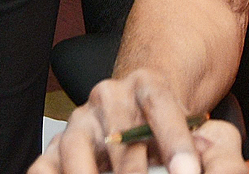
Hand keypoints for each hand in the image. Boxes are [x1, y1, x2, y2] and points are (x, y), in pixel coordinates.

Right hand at [32, 70, 243, 173]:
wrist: (134, 102)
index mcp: (147, 83)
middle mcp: (109, 97)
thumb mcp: (188, 119)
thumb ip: (197, 140)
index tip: (187, 173)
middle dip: (133, 171)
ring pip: (76, 147)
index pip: (160, 106)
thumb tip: (205, 165)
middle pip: (118, 135)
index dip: (174, 141)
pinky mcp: (58, 144)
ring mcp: (80, 119)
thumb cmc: (164, 120)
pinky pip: (44, 163)